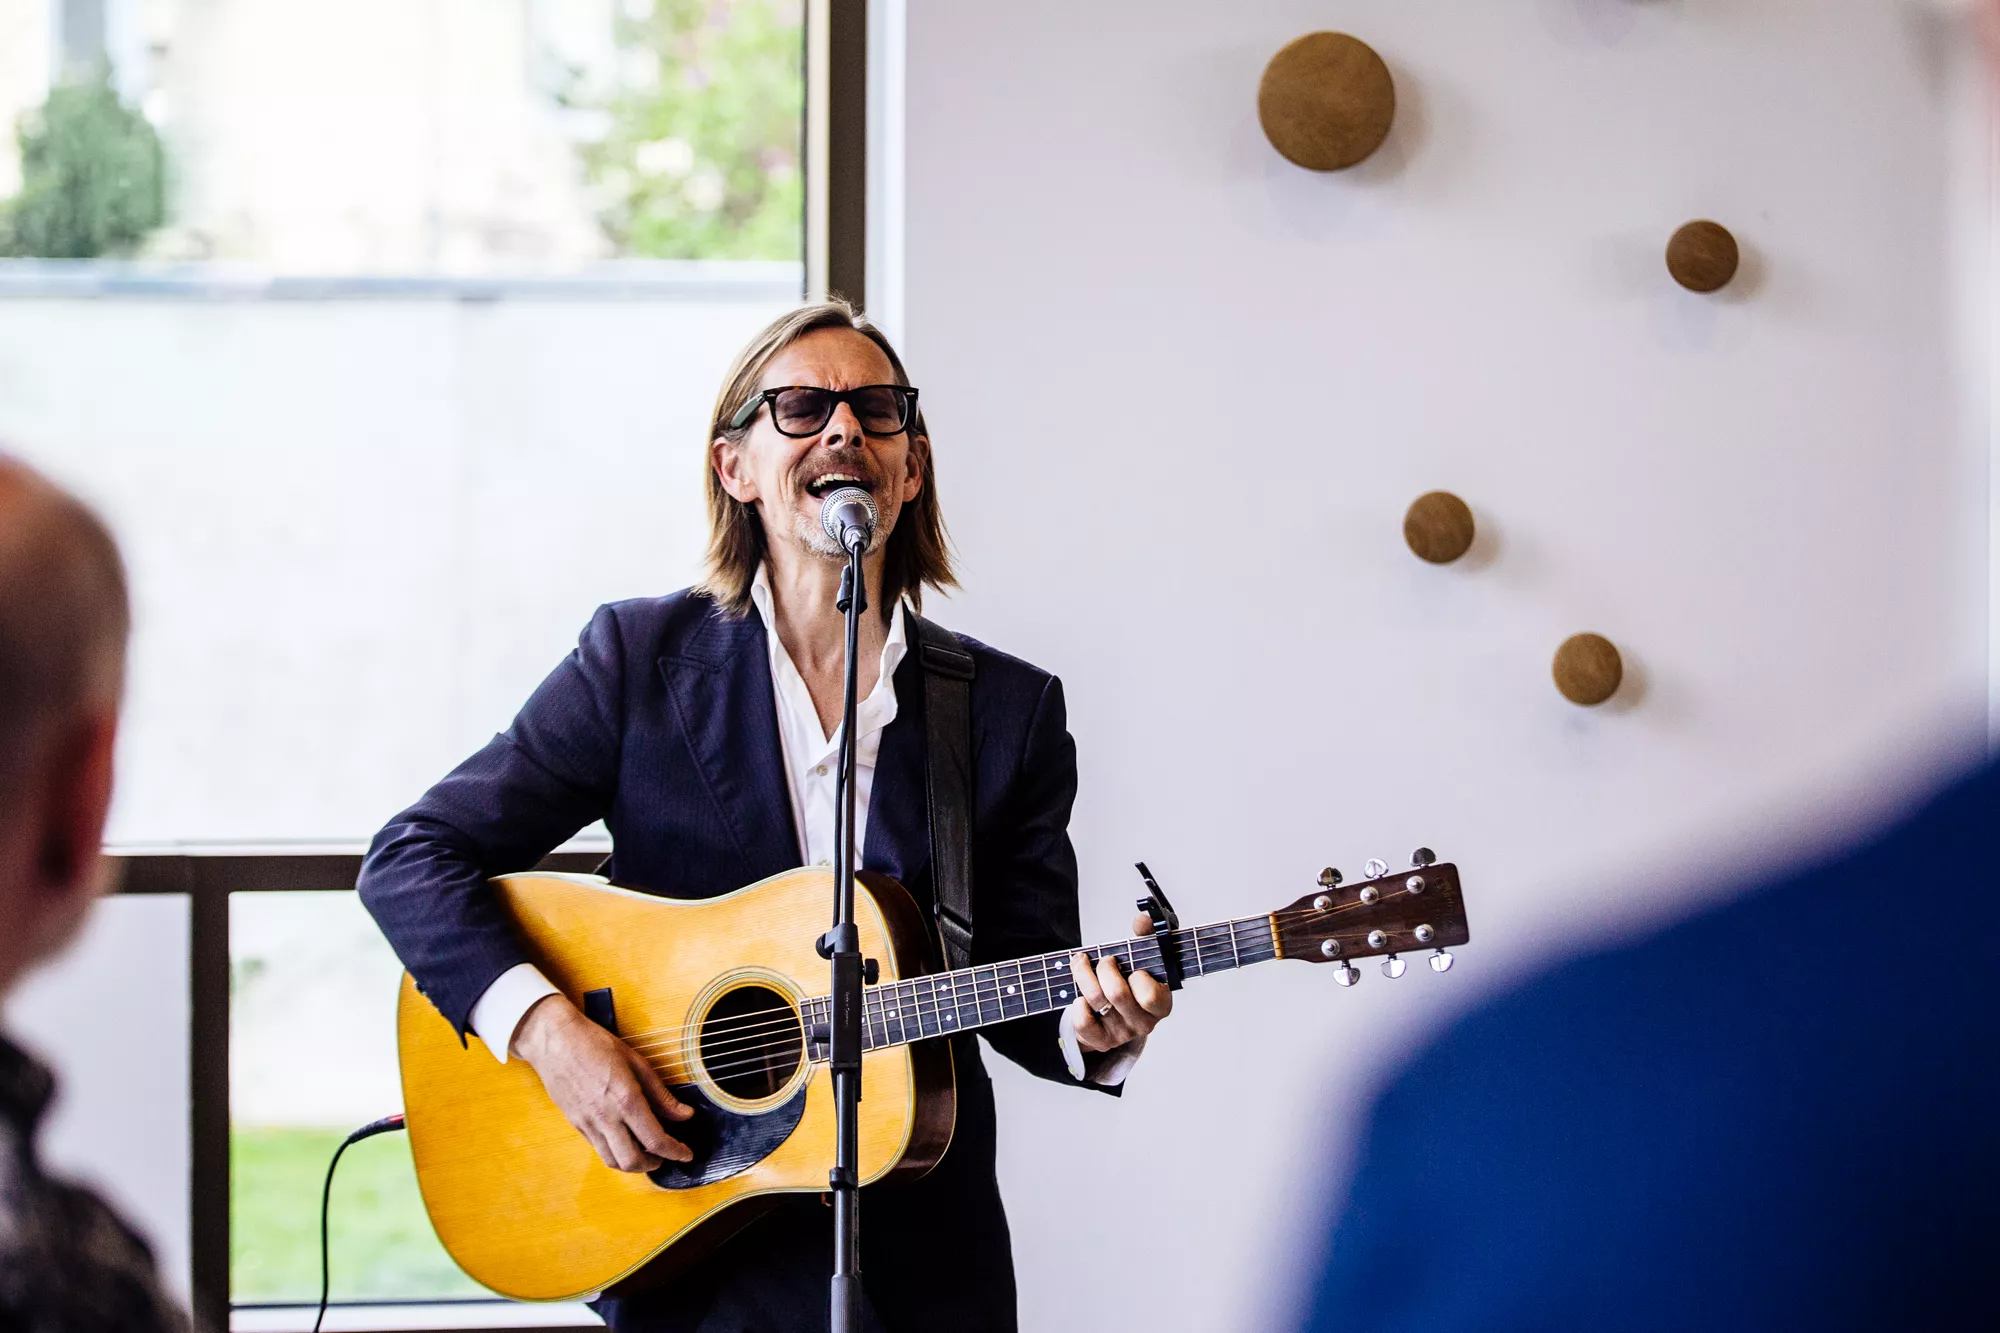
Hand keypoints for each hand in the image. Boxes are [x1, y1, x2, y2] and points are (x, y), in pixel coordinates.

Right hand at [511, 993, 694, 1171]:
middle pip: (632, 1161)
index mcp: (626, 1099)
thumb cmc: (595, 1044)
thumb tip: (684, 1114)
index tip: (686, 1154)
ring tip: (646, 1152)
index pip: (655, 1140)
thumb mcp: (636, 1062)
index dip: (675, 1151)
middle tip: (666, 1156)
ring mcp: (588, 1123)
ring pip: (612, 1161)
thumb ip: (660, 1094)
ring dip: (633, 1164)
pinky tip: (624, 1139)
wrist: (555, 1040)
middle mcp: (606, 1117)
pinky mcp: (576, 1124)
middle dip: (653, 1165)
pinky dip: (615, 1152)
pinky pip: (598, 1149)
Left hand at [1067, 913, 1172, 1054]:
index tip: (1135, 968)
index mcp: (1161, 1004)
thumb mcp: (1144, 957)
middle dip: (1105, 968)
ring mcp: (1122, 1034)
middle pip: (1117, 994)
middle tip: (1105, 961)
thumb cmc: (1132, 981)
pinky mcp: (1101, 1041)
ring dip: (1084, 975)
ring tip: (1083, 965)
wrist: (1114, 1011)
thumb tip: (1142, 921)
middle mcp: (1144, 1023)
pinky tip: (1080, 996)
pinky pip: (1083, 1022)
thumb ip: (1147, 935)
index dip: (1139, 978)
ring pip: (1096, 1000)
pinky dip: (1077, 1004)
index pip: (1151, 996)